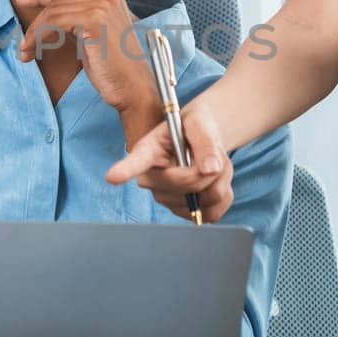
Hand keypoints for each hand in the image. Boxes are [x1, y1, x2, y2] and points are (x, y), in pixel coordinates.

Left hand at [13, 0, 161, 131]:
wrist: (133, 89)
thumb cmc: (113, 71)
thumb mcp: (91, 41)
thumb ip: (76, 26)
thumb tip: (50, 22)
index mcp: (109, 0)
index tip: (23, 2)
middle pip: (59, 2)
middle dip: (36, 22)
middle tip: (22, 44)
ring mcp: (101, 7)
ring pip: (53, 12)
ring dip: (34, 34)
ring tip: (25, 52)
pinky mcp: (93, 20)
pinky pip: (54, 22)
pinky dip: (38, 36)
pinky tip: (31, 51)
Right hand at [105, 103, 235, 222]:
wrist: (201, 141)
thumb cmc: (194, 128)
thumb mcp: (200, 123)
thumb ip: (205, 142)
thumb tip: (210, 169)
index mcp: (148, 151)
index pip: (136, 161)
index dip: (125, 169)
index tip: (112, 176)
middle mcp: (151, 180)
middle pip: (187, 185)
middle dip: (212, 169)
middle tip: (216, 152)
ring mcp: (166, 199)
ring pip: (205, 201)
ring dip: (221, 181)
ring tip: (214, 163)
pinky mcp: (184, 213)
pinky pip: (212, 213)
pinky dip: (224, 197)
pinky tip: (215, 181)